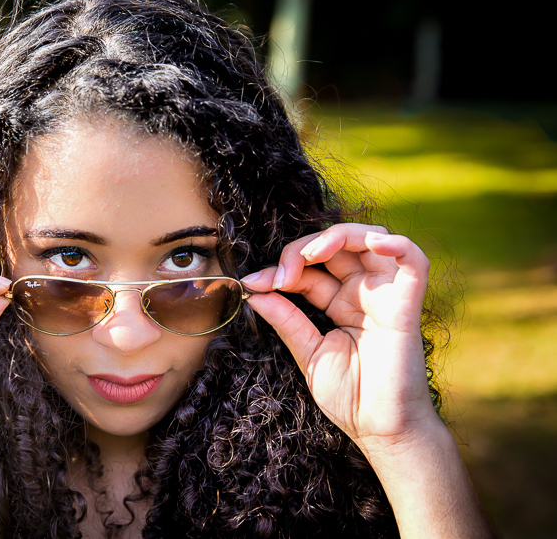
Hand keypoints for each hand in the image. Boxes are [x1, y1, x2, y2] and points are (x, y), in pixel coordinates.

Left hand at [242, 223, 437, 450]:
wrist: (379, 430)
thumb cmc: (350, 396)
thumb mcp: (308, 353)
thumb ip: (287, 320)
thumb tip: (255, 291)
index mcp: (339, 303)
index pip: (310, 269)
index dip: (282, 268)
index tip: (254, 283)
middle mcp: (363, 293)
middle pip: (337, 246)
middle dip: (302, 249)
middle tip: (281, 275)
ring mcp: (386, 296)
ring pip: (372, 240)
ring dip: (339, 236)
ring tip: (310, 255)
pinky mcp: (408, 304)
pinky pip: (413, 261)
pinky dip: (396, 243)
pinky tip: (373, 242)